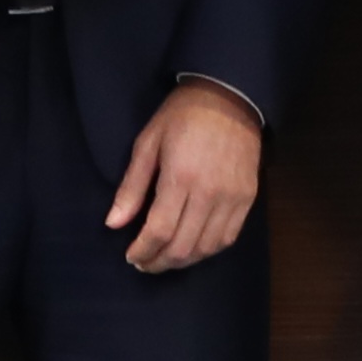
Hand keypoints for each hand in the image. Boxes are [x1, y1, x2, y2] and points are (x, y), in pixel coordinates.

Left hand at [104, 79, 265, 273]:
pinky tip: (193, 249)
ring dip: (183, 261)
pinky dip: (208, 250)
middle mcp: (209, 193)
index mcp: (180, 177)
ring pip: (207, 248)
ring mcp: (232, 198)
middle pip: (183, 246)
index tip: (131, 257)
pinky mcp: (248, 199)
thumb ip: (132, 186)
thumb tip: (113, 224)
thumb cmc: (182, 116)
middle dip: (159, 262)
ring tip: (165, 259)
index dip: (143, 250)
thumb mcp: (148, 143)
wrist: (230, 97)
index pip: (159, 230)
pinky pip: (228, 238)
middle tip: (144, 263)